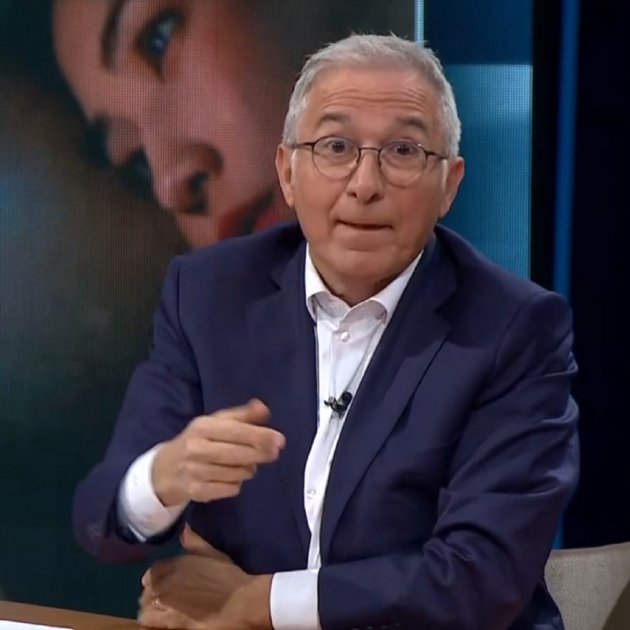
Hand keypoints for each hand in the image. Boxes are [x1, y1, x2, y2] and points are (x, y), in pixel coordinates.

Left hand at [138, 526, 271, 628]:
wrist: (238, 601)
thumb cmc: (227, 575)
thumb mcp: (212, 553)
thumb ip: (194, 542)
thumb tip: (184, 529)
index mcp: (173, 566)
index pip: (152, 573)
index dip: (155, 578)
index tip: (160, 582)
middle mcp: (165, 586)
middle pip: (146, 593)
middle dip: (152, 595)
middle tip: (163, 599)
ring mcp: (166, 607)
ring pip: (145, 611)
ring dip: (150, 610)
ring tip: (160, 613)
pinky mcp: (172, 625)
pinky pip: (153, 625)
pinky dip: (155, 623)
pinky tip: (164, 623)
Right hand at [152, 399, 284, 505]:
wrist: (164, 470)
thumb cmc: (198, 441)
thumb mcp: (215, 423)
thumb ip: (242, 415)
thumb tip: (264, 408)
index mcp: (203, 427)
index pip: (237, 431)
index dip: (260, 436)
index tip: (280, 440)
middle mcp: (196, 448)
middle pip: (239, 454)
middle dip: (261, 453)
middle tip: (274, 453)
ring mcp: (195, 471)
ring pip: (238, 473)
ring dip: (247, 469)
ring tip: (243, 463)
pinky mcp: (196, 492)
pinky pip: (230, 489)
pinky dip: (235, 484)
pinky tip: (229, 478)